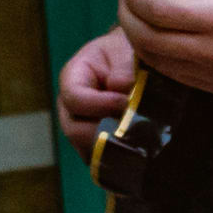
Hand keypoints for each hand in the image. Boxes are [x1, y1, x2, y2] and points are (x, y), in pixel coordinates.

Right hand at [62, 26, 137, 154]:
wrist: (137, 65)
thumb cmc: (128, 54)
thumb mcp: (125, 50)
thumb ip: (123, 66)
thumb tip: (120, 88)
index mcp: (74, 79)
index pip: (74, 98)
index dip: (98, 104)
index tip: (125, 102)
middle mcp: (72, 107)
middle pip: (74, 130)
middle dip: (104, 133)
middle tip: (135, 130)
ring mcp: (84, 128)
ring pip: (87, 150)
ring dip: (113, 149)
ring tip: (140, 143)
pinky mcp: (100, 144)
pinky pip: (102, 161)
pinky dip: (119, 161)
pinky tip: (140, 156)